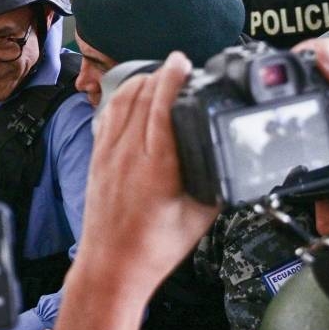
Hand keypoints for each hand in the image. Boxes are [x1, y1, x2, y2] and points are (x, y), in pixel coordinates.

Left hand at [78, 51, 219, 294]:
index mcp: (157, 168)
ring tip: (160, 77)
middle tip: (180, 69)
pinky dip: (122, 98)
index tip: (182, 62)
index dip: (172, 77)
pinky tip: (133, 95)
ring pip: (122, 101)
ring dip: (141, 82)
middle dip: (161, 75)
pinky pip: (107, 115)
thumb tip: (231, 160)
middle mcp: (129, 156)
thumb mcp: (200, 219)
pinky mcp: (97, 158)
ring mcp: (108, 155)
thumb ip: (215, 184)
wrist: (111, 267)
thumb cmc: (153, 249)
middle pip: (141, 96)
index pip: (161, 107)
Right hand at [293, 38, 328, 214]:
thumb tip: (327, 53)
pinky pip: (318, 127)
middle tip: (287, 82)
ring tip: (299, 106)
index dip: (315, 49)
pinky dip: (312, 127)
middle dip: (306, 76)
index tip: (292, 56)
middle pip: (325, 72)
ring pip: (318, 100)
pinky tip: (313, 128)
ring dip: (309, 104)